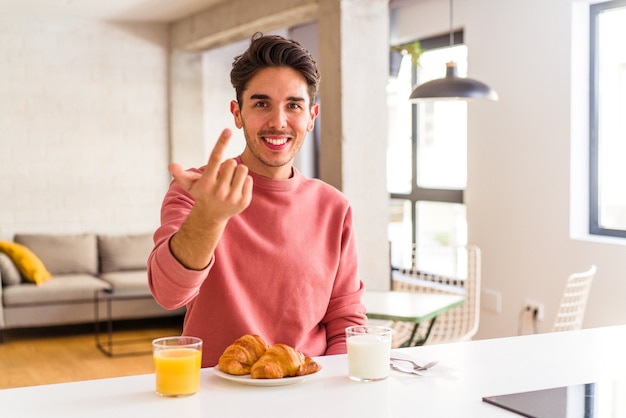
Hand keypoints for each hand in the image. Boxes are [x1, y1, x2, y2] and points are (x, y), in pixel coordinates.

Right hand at [167, 129, 252, 269]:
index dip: (221, 142)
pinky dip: (244, 181)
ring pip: (243, 169)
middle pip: (231, 162)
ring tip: (229, 180)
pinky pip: (249, 180)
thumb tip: (171, 166)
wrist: (211, 216)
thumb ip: (180, 174)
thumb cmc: (201, 193)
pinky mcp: (243, 201)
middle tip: (221, 175)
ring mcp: (232, 197)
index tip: (228, 130)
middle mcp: (219, 191)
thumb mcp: (189, 184)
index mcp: (207, 182)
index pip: (215, 158)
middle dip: (227, 165)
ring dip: (237, 171)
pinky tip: (235, 189)